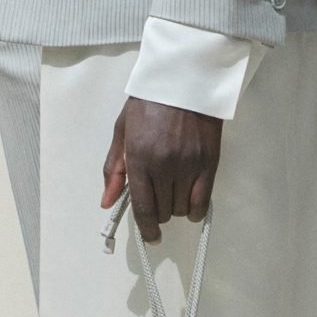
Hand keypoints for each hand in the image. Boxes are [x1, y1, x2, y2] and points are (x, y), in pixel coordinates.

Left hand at [100, 97, 222, 240]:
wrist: (184, 79)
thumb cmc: (149, 103)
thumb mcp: (122, 131)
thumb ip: (114, 169)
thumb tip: (107, 202)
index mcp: (139, 157)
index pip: (142, 206)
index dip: (146, 228)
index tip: (150, 236)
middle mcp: (164, 165)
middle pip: (163, 211)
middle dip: (159, 212)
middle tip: (158, 198)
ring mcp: (188, 165)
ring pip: (182, 208)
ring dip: (176, 207)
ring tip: (174, 191)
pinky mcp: (209, 163)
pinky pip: (203, 202)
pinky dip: (196, 209)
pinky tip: (191, 204)